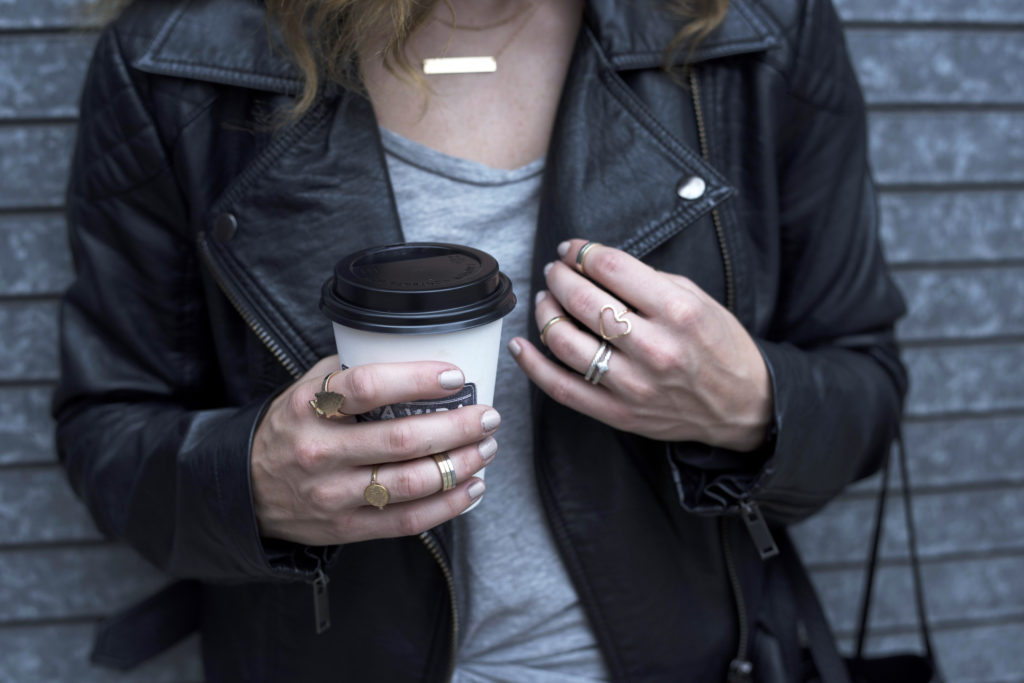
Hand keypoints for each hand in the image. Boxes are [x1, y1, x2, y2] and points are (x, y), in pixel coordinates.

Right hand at [251, 356, 499, 545]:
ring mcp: (333, 494)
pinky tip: (472, 486)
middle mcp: (320, 451)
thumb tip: (412, 352)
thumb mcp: (306, 389)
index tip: (454, 377)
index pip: (367, 387)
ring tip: (486, 448)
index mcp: (310, 407)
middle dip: (457, 427)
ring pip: (411, 483)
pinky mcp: (347, 527)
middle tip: (488, 415)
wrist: (247, 488)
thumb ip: (350, 371)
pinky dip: (449, 504)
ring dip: (460, 465)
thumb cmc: (292, 428)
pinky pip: (408, 520)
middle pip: (401, 439)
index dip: (417, 380)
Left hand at [509, 240, 771, 451]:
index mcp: (678, 312)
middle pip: (583, 301)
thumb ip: (649, 281)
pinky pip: (560, 388)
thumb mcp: (698, 299)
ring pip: (564, 341)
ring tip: (546, 298)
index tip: (572, 249)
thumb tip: (596, 264)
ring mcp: (633, 385)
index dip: (583, 252)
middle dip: (560, 277)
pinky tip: (519, 344)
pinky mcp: (618, 413)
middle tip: (555, 270)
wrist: (743, 406)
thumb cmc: (720, 347)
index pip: (612, 269)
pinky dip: (532, 365)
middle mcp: (654, 349)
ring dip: (545, 311)